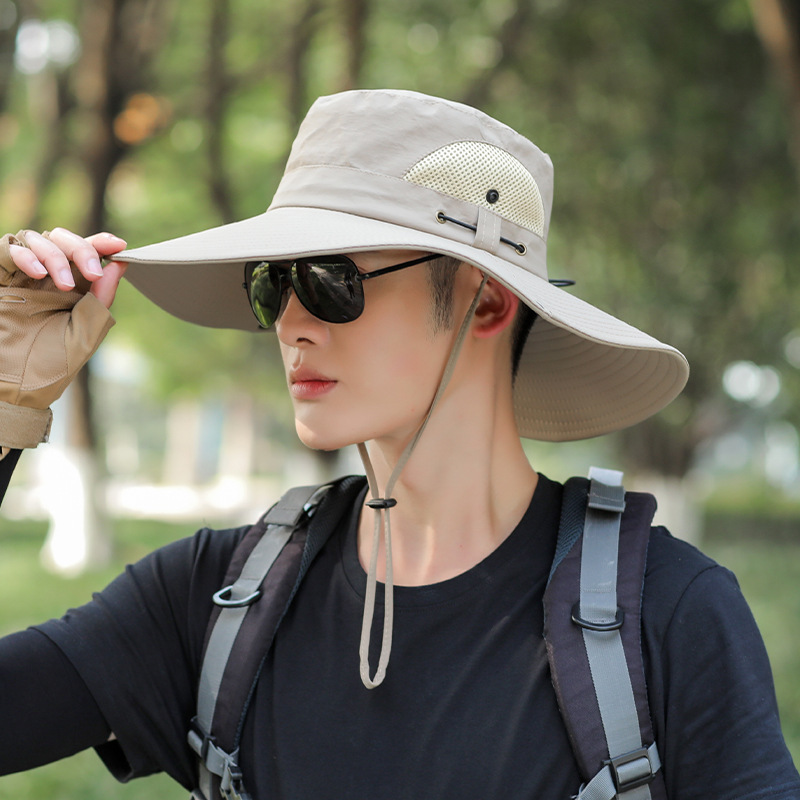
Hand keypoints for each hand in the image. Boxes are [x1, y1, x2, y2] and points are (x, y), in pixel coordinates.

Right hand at [0, 228, 125, 448]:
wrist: (16, 388)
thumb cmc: (52, 367)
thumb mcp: (85, 335)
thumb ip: (101, 301)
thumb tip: (119, 266)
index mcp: (75, 291)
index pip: (88, 255)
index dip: (102, 243)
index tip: (118, 244)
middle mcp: (49, 280)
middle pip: (63, 239)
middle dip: (80, 248)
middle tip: (91, 271)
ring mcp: (22, 278)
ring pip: (37, 239)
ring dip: (55, 255)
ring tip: (65, 284)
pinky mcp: (1, 280)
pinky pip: (7, 249)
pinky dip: (24, 254)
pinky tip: (37, 273)